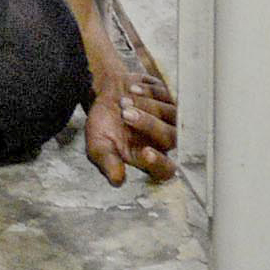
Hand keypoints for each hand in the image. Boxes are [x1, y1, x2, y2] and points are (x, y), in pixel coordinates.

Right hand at [83, 65, 178, 185]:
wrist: (104, 93)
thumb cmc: (103, 124)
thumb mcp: (98, 145)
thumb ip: (108, 162)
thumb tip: (117, 181)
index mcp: (149, 159)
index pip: (165, 170)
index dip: (159, 163)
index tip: (145, 153)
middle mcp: (164, 140)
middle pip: (171, 138)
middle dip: (149, 125)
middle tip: (125, 115)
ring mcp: (170, 117)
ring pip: (172, 114)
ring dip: (147, 105)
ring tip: (123, 100)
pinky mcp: (170, 96)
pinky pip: (168, 93)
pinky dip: (149, 91)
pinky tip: (131, 89)